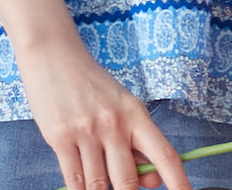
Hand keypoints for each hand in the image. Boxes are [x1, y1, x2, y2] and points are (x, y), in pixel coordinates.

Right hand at [17, 32, 192, 189]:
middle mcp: (114, 123)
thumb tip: (153, 182)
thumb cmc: (90, 84)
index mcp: (135, 114)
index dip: (178, 181)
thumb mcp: (121, 105)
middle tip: (124, 188)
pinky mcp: (60, 138)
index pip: (164, 154)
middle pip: (129, 182)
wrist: (53, 55)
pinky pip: (74, 182)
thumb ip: (137, 143)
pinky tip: (82, 186)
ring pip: (99, 187)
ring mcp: (87, 132)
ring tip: (98, 178)